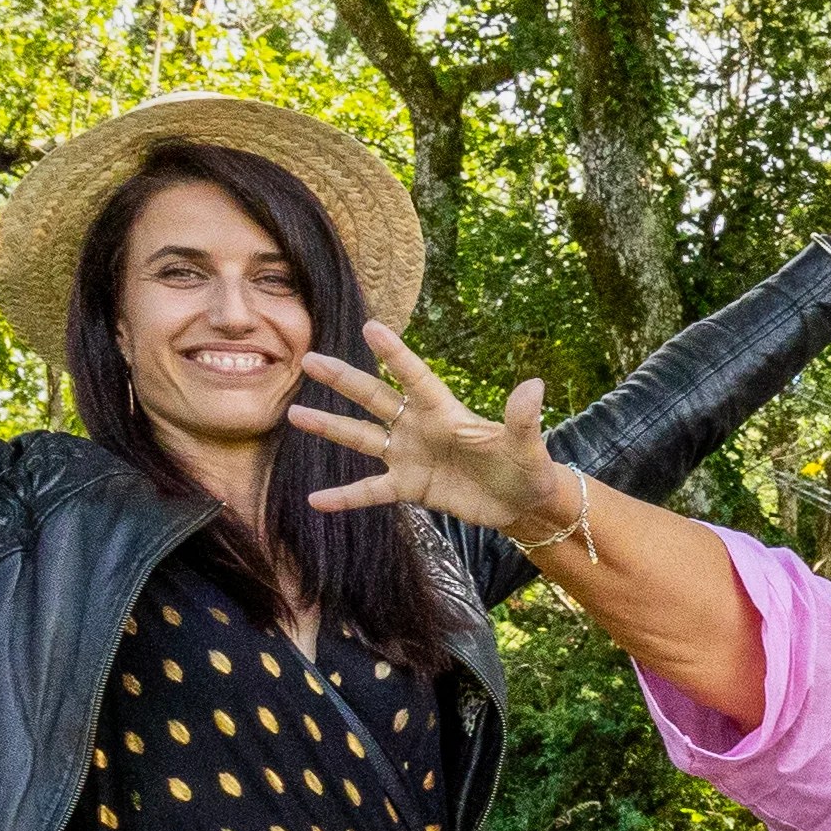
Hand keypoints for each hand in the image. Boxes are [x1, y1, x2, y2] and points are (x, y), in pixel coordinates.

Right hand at [290, 328, 566, 536]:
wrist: (522, 503)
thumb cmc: (526, 466)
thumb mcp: (526, 444)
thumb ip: (522, 417)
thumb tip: (535, 385)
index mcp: (444, 411)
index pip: (415, 377)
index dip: (395, 354)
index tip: (370, 328)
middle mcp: (419, 428)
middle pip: (375, 398)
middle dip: (344, 380)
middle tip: (309, 360)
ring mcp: (410, 456)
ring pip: (362, 438)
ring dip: (330, 428)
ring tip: (294, 415)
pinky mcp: (409, 487)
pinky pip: (371, 491)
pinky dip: (345, 497)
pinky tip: (316, 500)